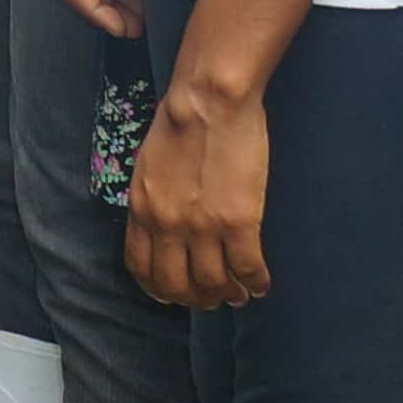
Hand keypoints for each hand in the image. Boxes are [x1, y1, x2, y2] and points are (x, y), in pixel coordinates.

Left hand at [123, 82, 274, 308]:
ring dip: (226, 295)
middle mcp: (168, 226)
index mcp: (142, 210)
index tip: (172, 295)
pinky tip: (261, 285)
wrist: (208, 102)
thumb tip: (161, 224)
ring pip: (213, 282)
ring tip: (237, 295)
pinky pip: (248, 267)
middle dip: (194, 299)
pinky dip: (255, 282)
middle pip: (176, 284)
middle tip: (210, 300)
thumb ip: (151, 200)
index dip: (158, 288)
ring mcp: (203, 227)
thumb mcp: (147, 167)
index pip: (141, 267)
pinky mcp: (239, 221)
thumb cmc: (179, 123)